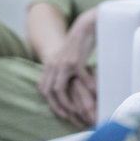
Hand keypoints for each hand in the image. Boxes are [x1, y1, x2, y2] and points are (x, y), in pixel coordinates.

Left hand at [37, 10, 96, 128]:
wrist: (85, 25)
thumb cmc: (79, 42)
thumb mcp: (67, 56)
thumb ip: (63, 68)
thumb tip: (69, 82)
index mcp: (50, 64)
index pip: (44, 88)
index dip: (50, 102)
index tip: (61, 111)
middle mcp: (54, 65)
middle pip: (49, 91)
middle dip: (57, 106)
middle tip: (69, 115)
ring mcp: (64, 63)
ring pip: (59, 89)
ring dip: (68, 102)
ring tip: (79, 109)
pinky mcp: (76, 61)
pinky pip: (80, 79)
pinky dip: (88, 87)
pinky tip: (95, 91)